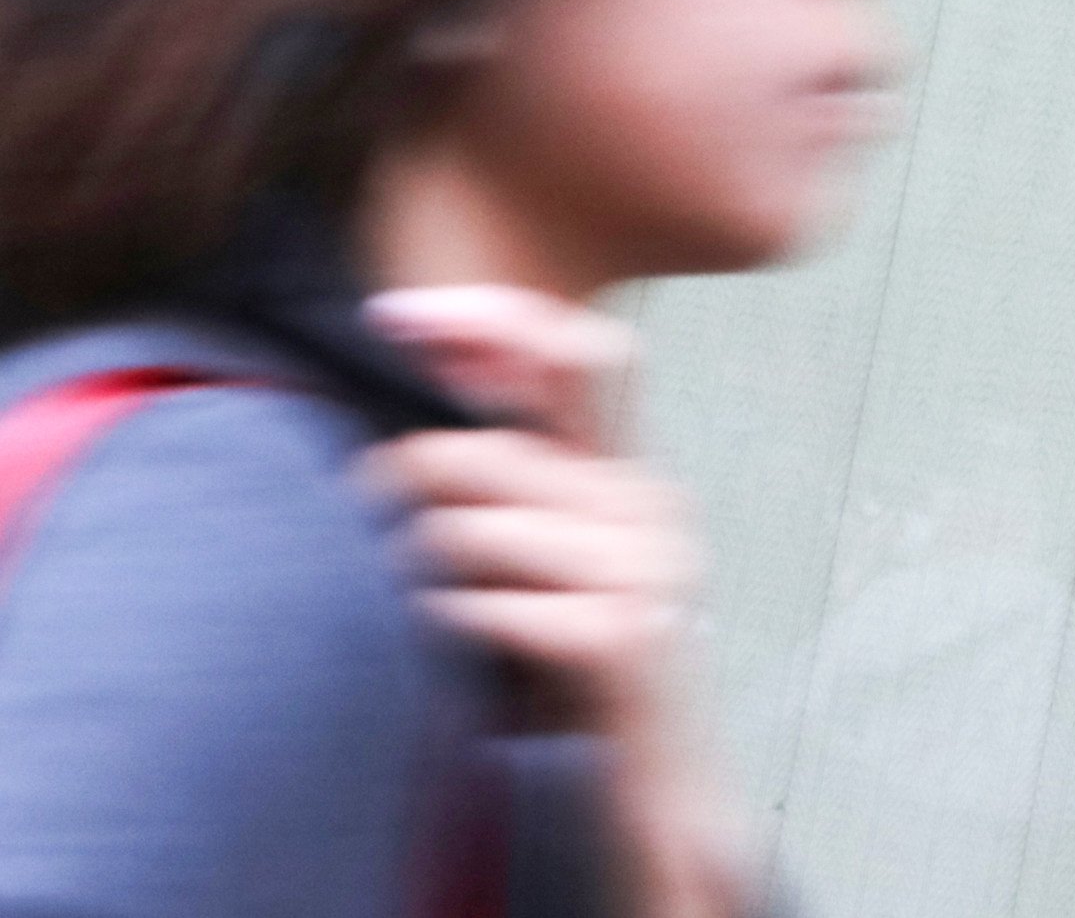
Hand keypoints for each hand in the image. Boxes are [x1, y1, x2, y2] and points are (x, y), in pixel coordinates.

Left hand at [365, 288, 746, 917]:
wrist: (660, 795)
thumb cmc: (575, 674)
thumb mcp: (549, 561)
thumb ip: (512, 483)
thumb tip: (413, 416)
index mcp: (629, 477)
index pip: (585, 352)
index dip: (494, 317)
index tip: (399, 311)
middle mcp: (651, 506)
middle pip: (490, 445)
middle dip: (411, 482)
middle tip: (381, 523)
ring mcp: (648, 569)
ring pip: (471, 525)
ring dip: (422, 568)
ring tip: (431, 608)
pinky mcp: (624, 635)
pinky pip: (485, 601)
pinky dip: (450, 623)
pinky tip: (461, 646)